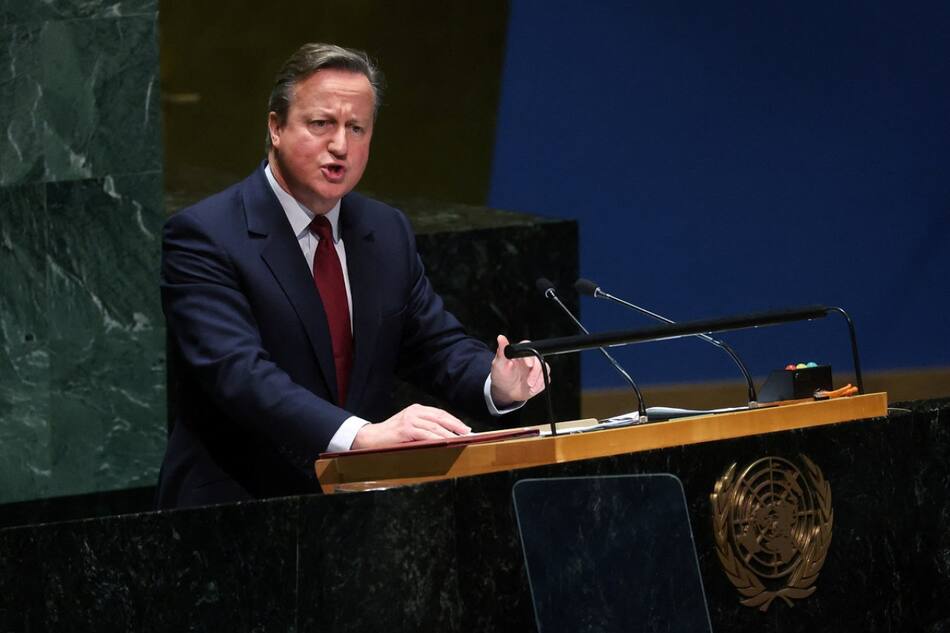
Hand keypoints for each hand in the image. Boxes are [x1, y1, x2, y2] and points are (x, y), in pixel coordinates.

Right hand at [351, 403, 470, 448]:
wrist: (370, 438)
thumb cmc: (390, 436)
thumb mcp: (408, 426)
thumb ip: (423, 427)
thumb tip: (444, 435)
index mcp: (416, 409)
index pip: (440, 413)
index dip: (454, 420)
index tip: (465, 428)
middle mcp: (414, 412)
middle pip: (440, 417)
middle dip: (456, 426)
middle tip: (467, 433)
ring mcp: (410, 420)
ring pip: (435, 427)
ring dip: (449, 434)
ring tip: (460, 440)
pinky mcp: (406, 429)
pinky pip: (426, 434)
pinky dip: (437, 439)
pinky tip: (445, 443)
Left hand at [490, 334, 547, 405]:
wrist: (505, 391)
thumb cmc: (501, 376)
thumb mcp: (499, 364)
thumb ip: (502, 350)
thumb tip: (500, 337)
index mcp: (521, 353)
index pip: (530, 349)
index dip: (531, 357)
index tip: (528, 365)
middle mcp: (530, 359)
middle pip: (540, 360)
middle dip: (536, 373)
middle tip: (528, 382)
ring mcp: (536, 369)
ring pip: (545, 370)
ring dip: (538, 380)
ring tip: (529, 387)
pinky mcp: (540, 377)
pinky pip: (545, 380)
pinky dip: (540, 386)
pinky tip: (531, 389)